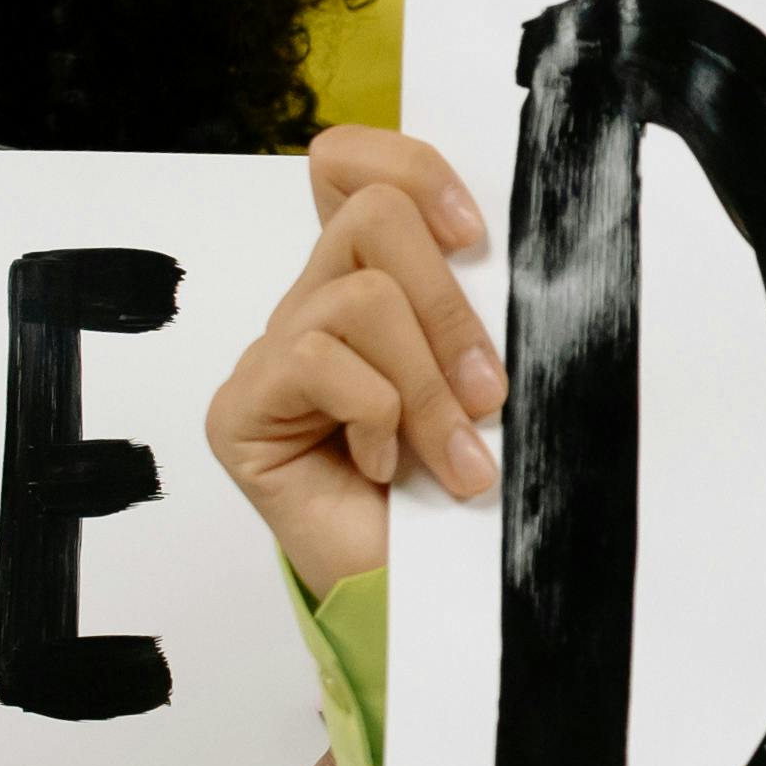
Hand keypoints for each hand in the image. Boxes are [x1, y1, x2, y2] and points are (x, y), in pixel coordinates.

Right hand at [207, 128, 502, 596]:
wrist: (426, 600)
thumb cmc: (459, 496)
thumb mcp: (485, 382)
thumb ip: (479, 308)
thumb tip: (523, 254)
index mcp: (371, 282)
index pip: (351, 165)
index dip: (414, 168)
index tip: (477, 236)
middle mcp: (314, 306)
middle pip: (371, 214)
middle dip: (449, 305)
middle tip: (488, 393)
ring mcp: (272, 357)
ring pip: (359, 296)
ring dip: (427, 383)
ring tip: (457, 457)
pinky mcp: (241, 409)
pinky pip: (316, 360)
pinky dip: (375, 415)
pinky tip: (381, 467)